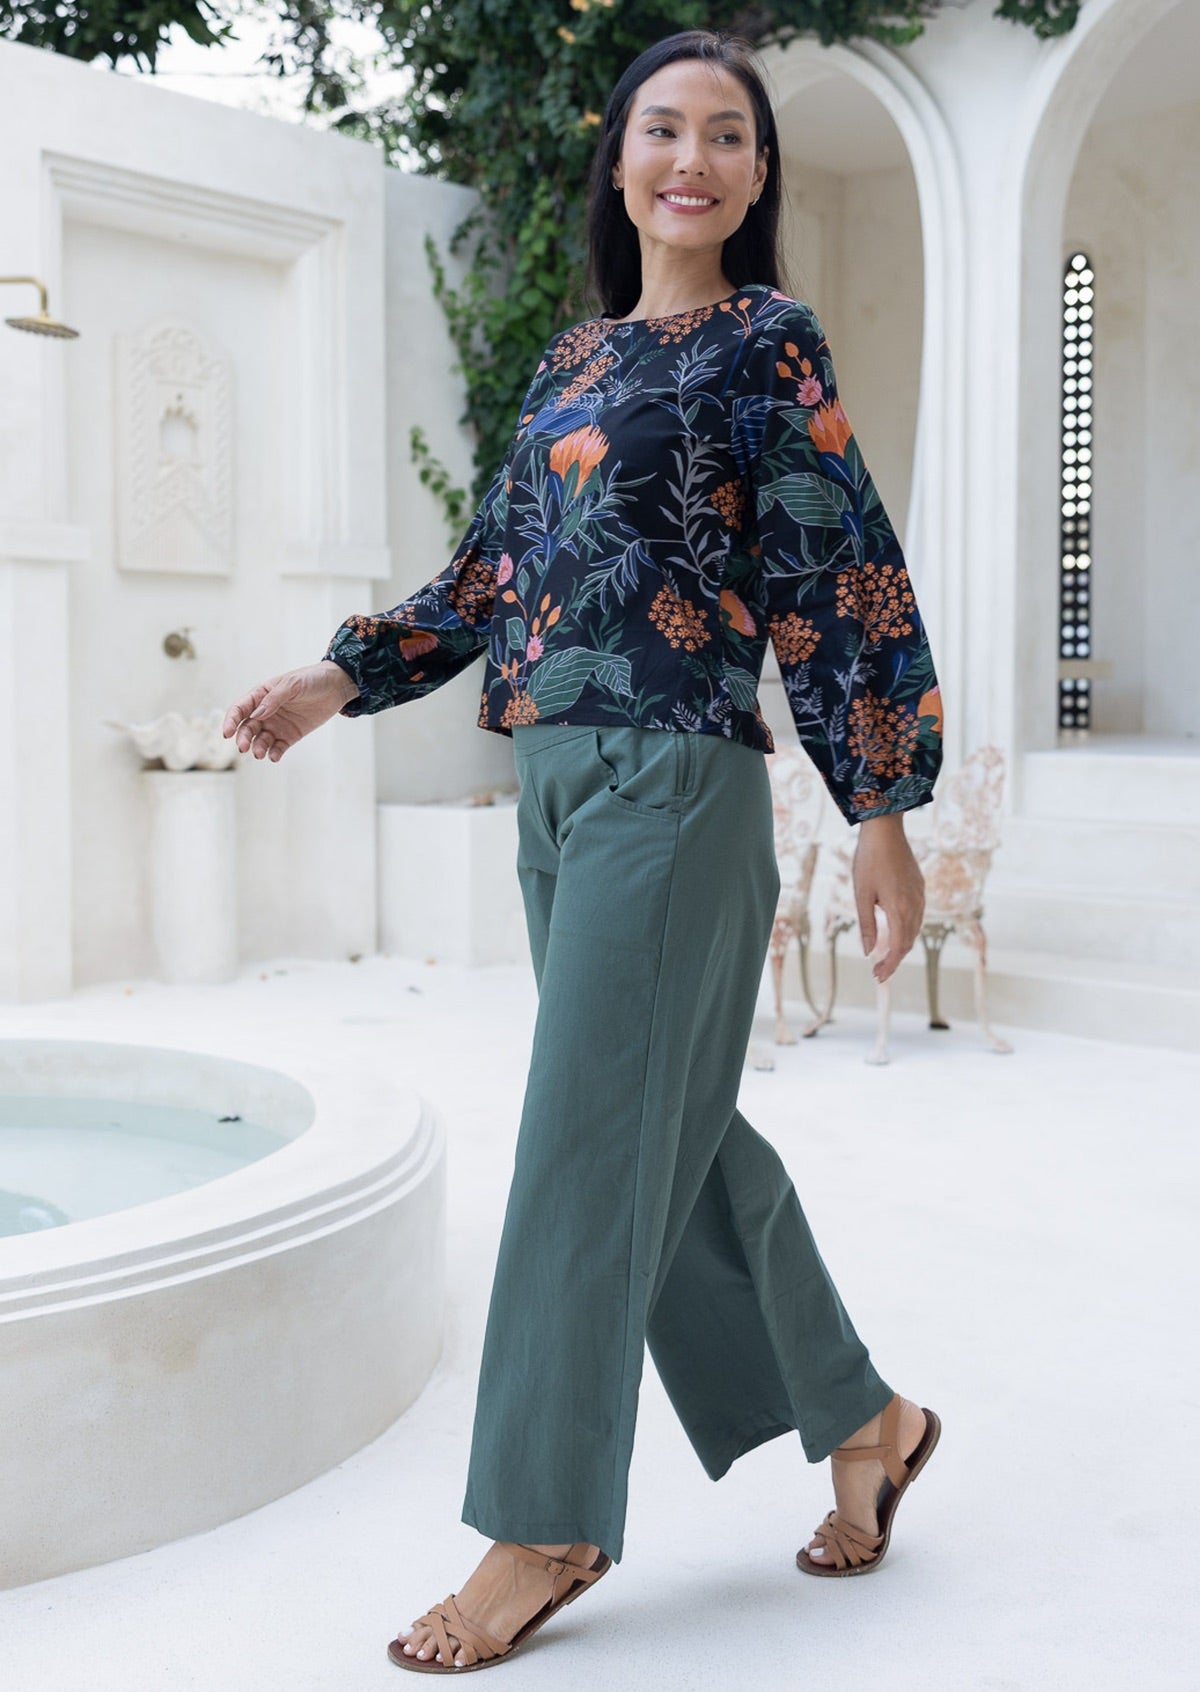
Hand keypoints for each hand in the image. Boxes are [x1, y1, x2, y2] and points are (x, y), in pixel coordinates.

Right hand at [222, 660, 358, 761]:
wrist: (336, 687)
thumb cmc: (312, 679)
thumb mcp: (292, 684)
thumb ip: (274, 699)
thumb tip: (256, 715)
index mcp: (261, 695)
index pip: (240, 709)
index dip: (231, 721)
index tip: (227, 733)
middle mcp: (265, 712)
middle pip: (247, 728)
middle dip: (242, 738)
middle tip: (243, 748)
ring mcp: (277, 725)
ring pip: (260, 740)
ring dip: (257, 748)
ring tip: (260, 754)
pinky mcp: (290, 736)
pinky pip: (278, 748)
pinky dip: (273, 753)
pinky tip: (274, 756)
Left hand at [852, 813, 924, 983]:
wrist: (885, 831)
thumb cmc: (869, 860)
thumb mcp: (862, 895)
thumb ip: (867, 925)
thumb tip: (869, 952)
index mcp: (900, 909)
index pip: (899, 947)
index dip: (889, 965)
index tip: (877, 978)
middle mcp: (915, 905)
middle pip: (908, 942)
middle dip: (894, 960)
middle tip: (878, 972)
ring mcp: (919, 895)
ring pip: (915, 930)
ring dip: (902, 946)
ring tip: (886, 957)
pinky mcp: (919, 887)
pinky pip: (917, 916)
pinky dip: (907, 930)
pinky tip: (895, 931)